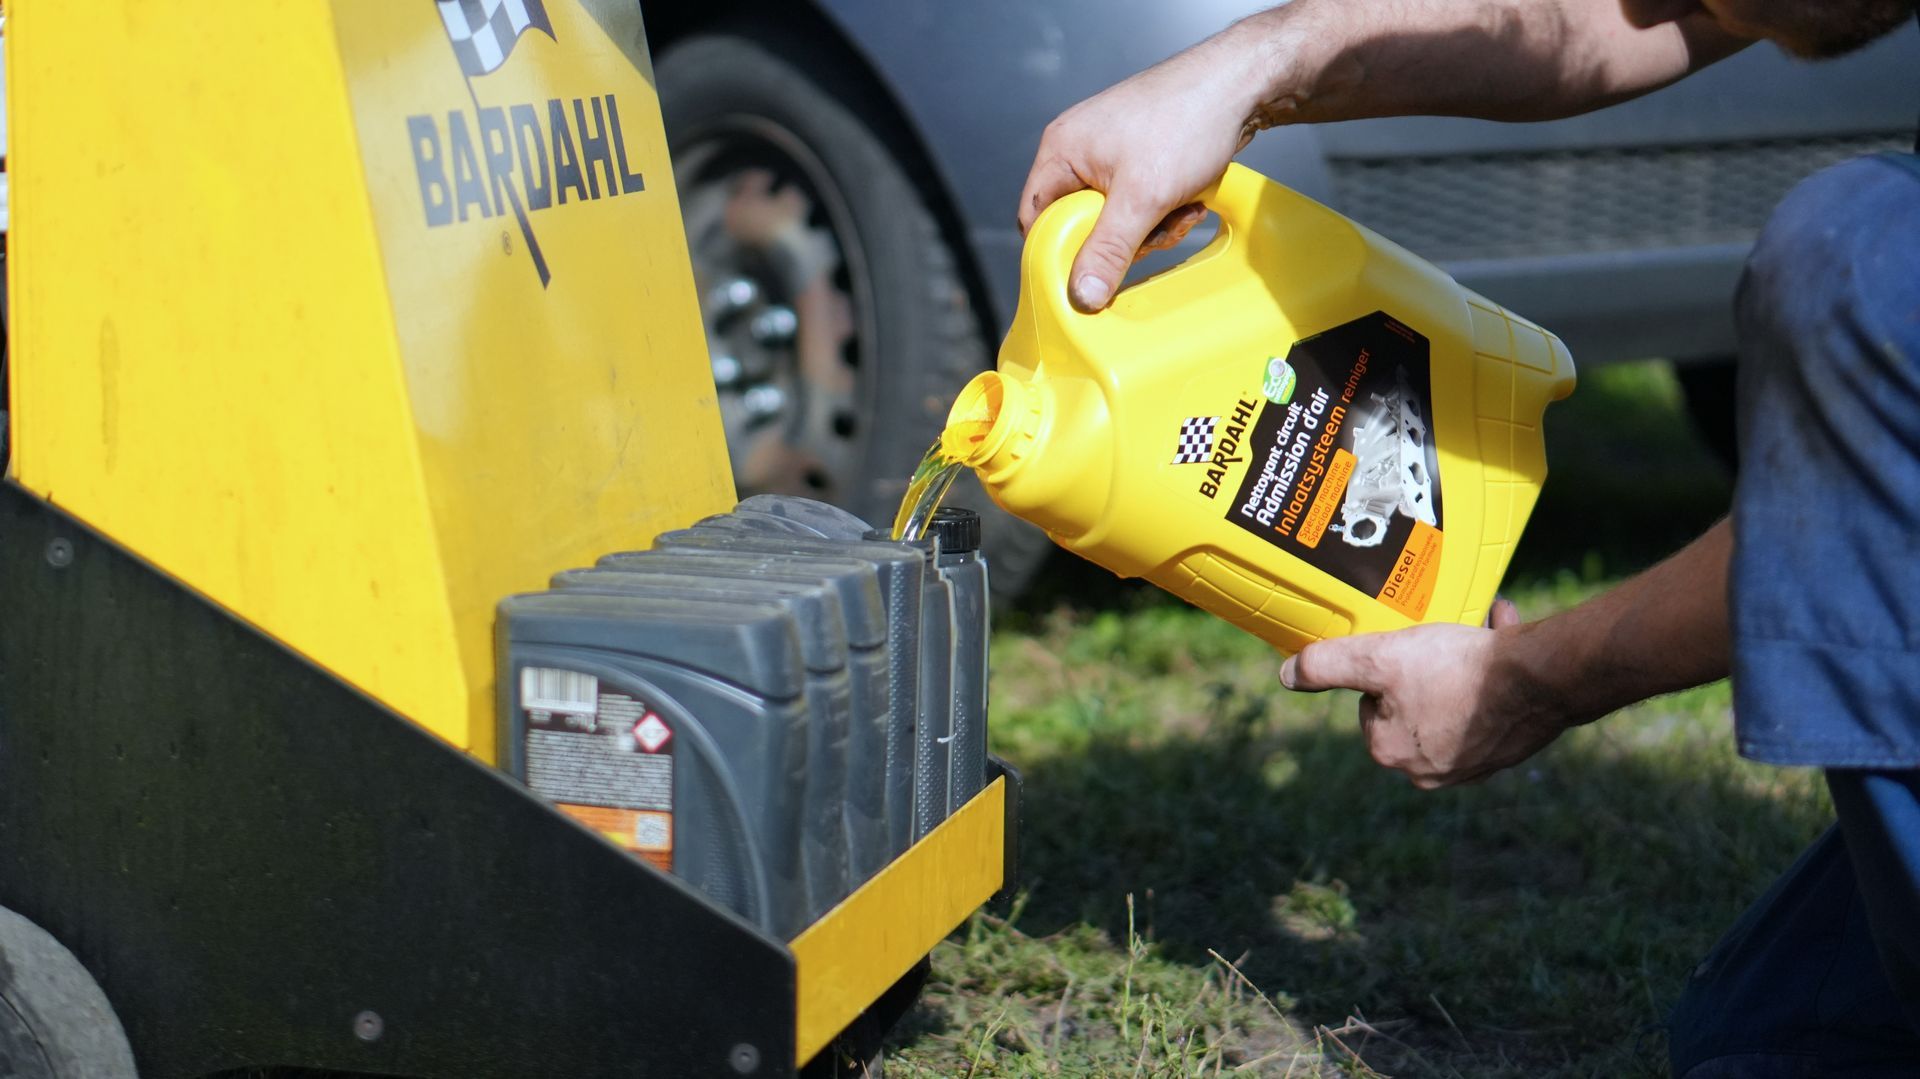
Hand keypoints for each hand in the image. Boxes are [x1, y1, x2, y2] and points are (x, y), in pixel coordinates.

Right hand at [1017, 23, 1277, 311]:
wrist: (1242, 84)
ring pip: (1117, 219)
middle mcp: (1080, 151)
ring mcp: (1112, 154)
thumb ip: (1108, 250)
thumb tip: (1082, 296)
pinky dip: (1166, 211)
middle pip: (1081, 225)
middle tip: (1153, 233)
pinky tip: (1190, 201)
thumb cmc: (1187, 120)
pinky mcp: (1142, 159)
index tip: (1090, 275)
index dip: (1058, 253)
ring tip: (1181, 208)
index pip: (1036, 220)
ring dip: (1153, 227)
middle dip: (1124, 239)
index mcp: (1062, 152)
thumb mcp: (1143, 198)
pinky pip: (1141, 205)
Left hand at [1278, 600, 1571, 789]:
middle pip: (1410, 703)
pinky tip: (1501, 643)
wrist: (1541, 681)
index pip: (1369, 703)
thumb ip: (1327, 666)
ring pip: (1452, 701)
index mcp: (1391, 752)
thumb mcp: (1380, 658)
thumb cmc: (1456, 670)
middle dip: (1423, 668)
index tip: (1404, 649)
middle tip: (1439, 640)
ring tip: (1475, 637)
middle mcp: (1429, 770)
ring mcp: (1472, 764)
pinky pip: (1488, 706)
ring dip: (1458, 668)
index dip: (1383, 669)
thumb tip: (1285, 676)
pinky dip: (1490, 677)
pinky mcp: (1507, 750)